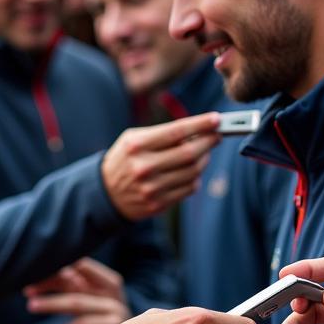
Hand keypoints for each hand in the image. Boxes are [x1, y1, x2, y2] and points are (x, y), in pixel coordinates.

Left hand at [25, 258, 130, 323]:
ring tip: (32, 305)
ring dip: (51, 303)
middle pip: (75, 284)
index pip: (82, 266)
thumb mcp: (88, 298)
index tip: (36, 271)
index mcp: (110, 283)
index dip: (58, 268)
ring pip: (77, 304)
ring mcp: (115, 316)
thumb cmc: (99, 319)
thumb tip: (43, 269)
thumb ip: (71, 284)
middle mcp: (115, 297)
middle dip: (48, 285)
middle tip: (27, 291)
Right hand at [101, 113, 220, 219]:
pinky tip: (192, 171)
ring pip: (193, 171)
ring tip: (203, 153)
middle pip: (189, 153)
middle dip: (208, 142)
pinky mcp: (158, 204)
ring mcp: (151, 188)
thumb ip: (162, 134)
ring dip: (204, 159)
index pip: (176, 131)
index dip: (200, 124)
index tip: (216, 119)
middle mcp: (144, 167)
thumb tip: (199, 131)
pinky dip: (195, 177)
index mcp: (136, 145)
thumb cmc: (125, 159)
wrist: (106, 193)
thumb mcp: (134, 139)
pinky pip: (189, 188)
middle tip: (216, 135)